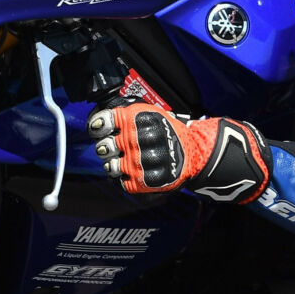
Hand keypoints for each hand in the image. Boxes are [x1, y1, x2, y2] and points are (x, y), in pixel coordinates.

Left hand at [88, 102, 270, 203]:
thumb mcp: (152, 112)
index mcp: (139, 119)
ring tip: (123, 160)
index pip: (105, 121)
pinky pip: (122, 182)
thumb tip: (102, 111)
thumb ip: (128, 112)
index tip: (98, 128)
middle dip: (105, 146)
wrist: (196, 153)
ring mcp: (139, 162)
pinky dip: (124, 178)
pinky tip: (132, 172)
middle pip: (104, 145)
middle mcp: (137, 140)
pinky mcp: (143, 181)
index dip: (98, 125)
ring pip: (110, 166)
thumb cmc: (170, 131)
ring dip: (113, 164)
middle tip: (112, 146)